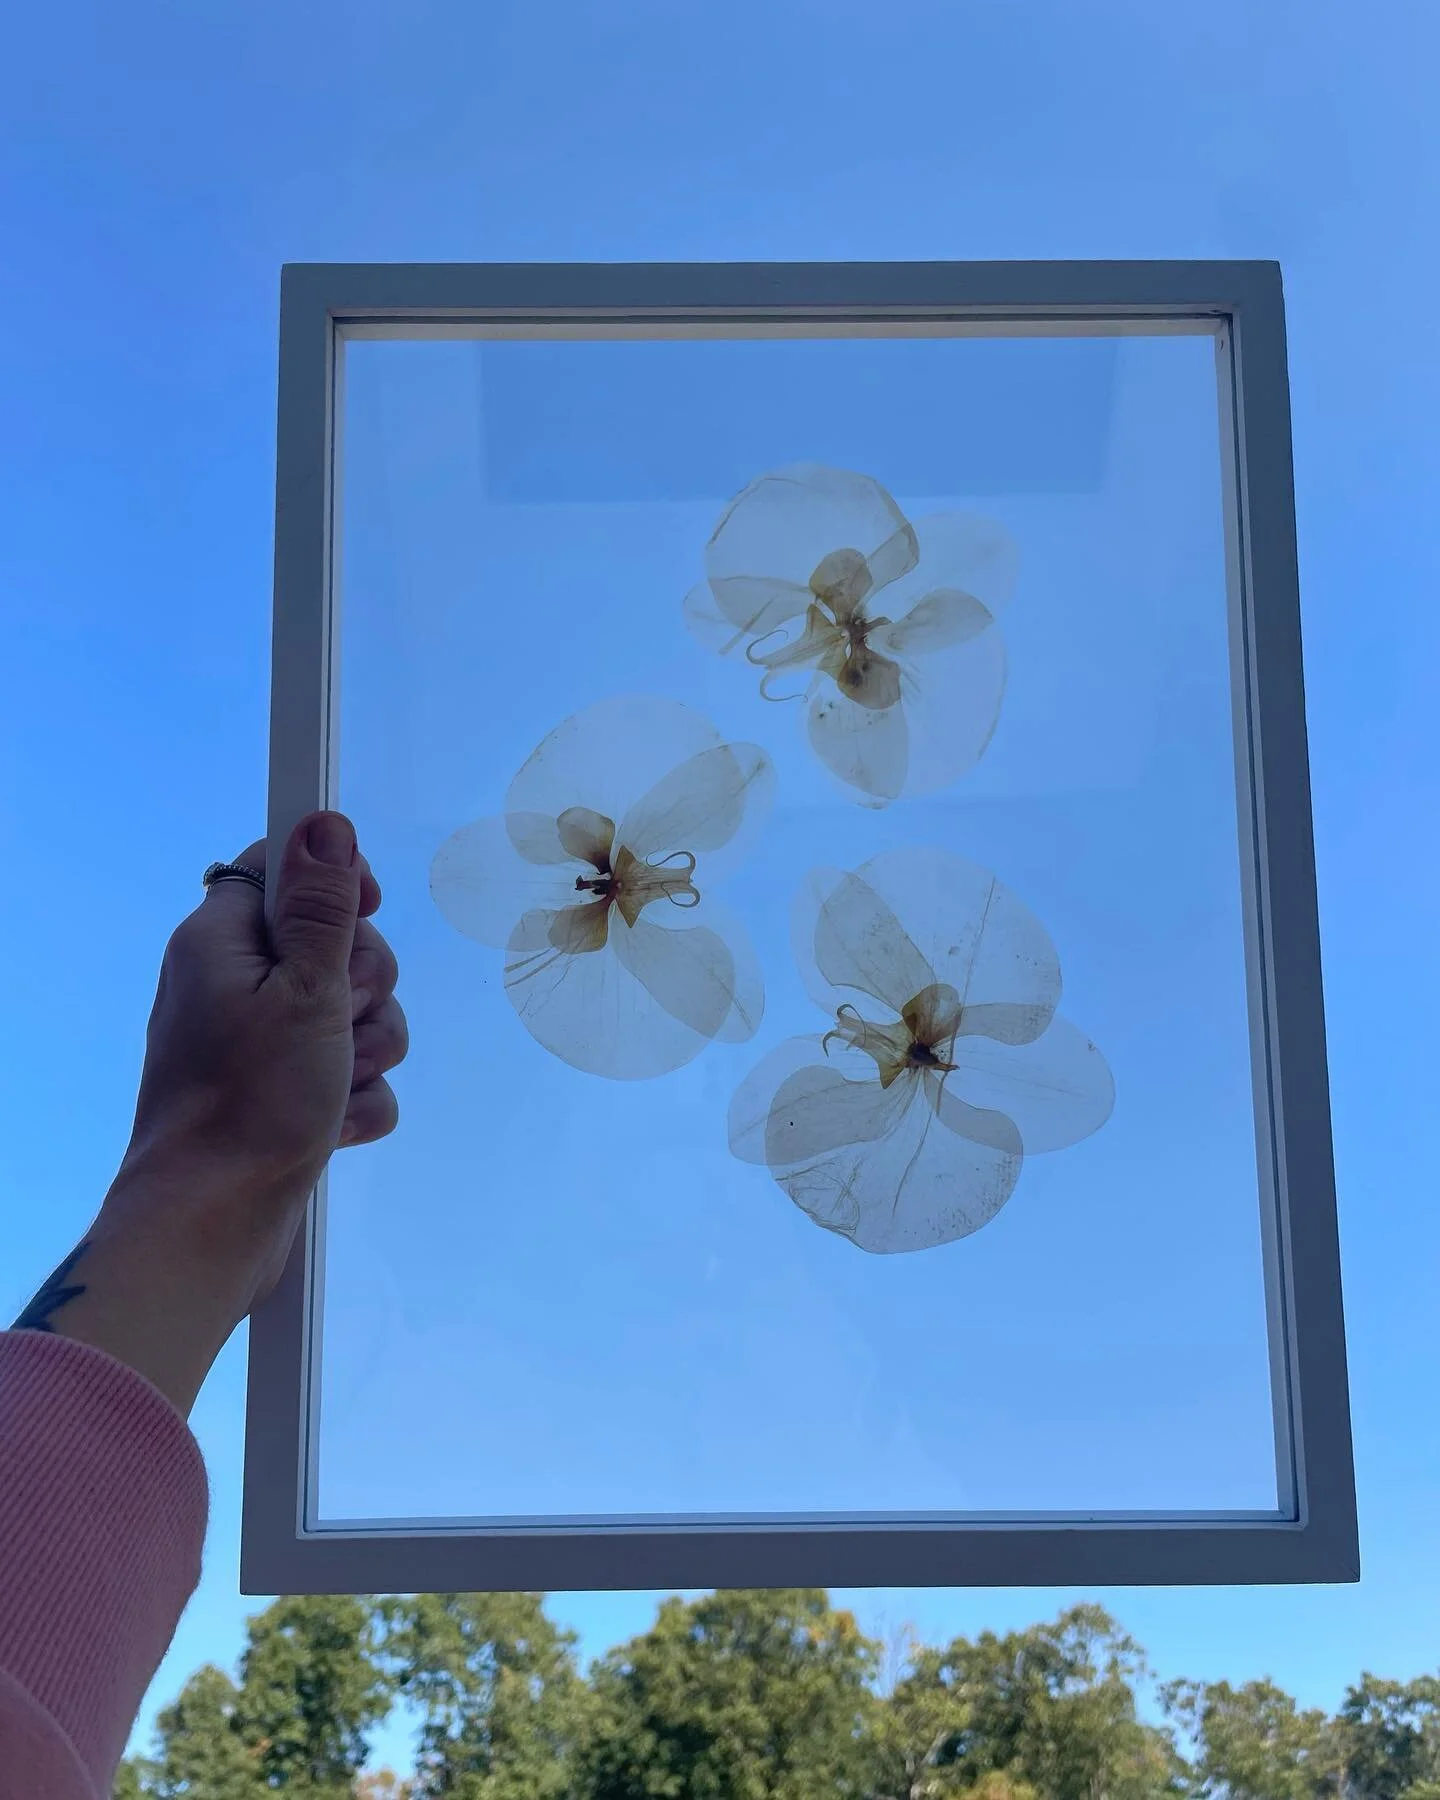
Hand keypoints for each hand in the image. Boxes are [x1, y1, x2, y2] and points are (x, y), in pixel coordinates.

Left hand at [10, 812, 408, 1415]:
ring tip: (331, 1086)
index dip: (335, 883)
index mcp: (221, 941)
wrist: (214, 1225)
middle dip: (365, 989)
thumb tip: (324, 822)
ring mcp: (260, 1046)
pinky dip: (357, 1101)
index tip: (363, 913)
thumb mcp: (303, 989)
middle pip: (337, 946)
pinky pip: (354, 1078)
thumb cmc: (250, 1101)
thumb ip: (321, 906)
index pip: (284, 868)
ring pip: (357, 1016)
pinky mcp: (285, 1098)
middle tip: (338, 1022)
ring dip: (367, 1052)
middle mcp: (235, 986)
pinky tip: (334, 1126)